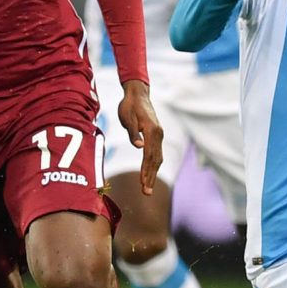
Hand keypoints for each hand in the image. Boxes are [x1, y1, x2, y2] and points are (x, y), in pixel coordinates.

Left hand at [118, 80, 163, 195]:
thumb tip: (139, 147)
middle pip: (155, 159)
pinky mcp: (157, 135)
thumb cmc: (129, 106)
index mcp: (151, 130)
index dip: (145, 170)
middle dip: (150, 177)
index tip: (141, 182)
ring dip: (153, 173)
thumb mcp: (127, 118)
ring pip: (158, 158)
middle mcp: (158, 134)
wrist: (138, 94)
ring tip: (147, 188)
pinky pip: (157, 153)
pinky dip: (154, 165)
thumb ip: (132, 133)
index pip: (149, 154)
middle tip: (146, 193)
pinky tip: (150, 174)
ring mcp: (159, 135)